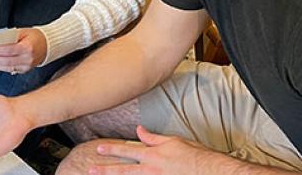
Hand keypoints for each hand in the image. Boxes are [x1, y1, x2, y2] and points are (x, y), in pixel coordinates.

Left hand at [0, 28, 47, 72]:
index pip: (5, 49)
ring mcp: (25, 67)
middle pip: (2, 59)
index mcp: (27, 48)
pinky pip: (6, 69)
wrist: (47, 46)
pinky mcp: (22, 71)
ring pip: (3, 66)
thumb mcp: (22, 31)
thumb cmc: (34, 36)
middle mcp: (27, 59)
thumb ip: (7, 36)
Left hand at [90, 126, 206, 173]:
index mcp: (153, 155)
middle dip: (105, 170)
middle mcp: (151, 170)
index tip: (98, 149)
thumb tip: (139, 131)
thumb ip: (154, 138)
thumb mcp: (173, 141)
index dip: (112, 150)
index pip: (127, 150)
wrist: (211, 172)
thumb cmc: (195, 156)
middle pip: (123, 170)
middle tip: (90, 170)